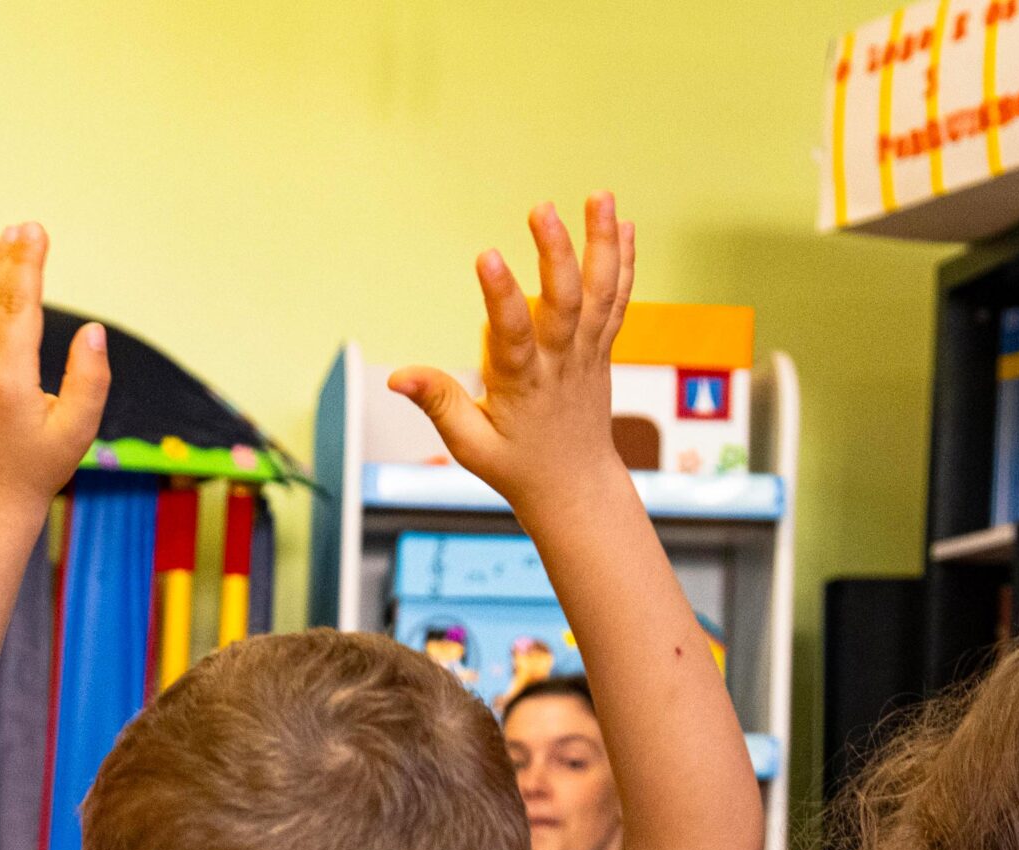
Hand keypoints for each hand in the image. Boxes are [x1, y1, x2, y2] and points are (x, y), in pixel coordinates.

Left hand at [0, 222, 111, 511]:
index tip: (37, 232)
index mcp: (7, 377)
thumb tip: (91, 330)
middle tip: (27, 225)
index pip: (18, 305)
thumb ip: (91, 380)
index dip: (29, 265)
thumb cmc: (36, 468)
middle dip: (10, 257)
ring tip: (9, 239)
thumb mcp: (78, 431)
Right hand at [389, 194, 636, 515]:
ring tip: (599, 196)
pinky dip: (622, 262)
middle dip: (556, 253)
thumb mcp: (469, 444)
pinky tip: (621, 223)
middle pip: (565, 303)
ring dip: (601, 243)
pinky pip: (617, 300)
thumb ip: (437, 403)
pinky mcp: (602, 349)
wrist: (576, 485)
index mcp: (523, 386)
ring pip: (601, 294)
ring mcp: (587, 353)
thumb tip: (396, 377)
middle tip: (542, 208)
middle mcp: (561, 364)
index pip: (512, 336)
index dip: (500, 295)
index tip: (487, 255)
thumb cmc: (516, 466)